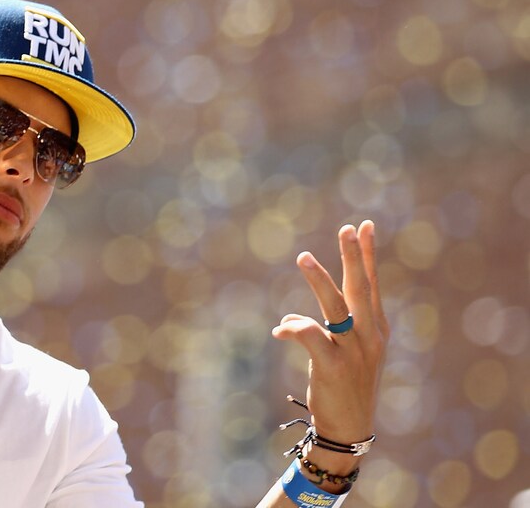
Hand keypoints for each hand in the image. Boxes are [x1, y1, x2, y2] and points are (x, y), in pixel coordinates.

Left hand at [272, 221, 389, 479]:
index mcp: (375, 330)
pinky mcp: (335, 367)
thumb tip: (288, 320)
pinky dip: (293, 329)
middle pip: (361, 289)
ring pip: (335, 308)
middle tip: (348, 227)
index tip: (365, 227)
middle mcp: (370, 337)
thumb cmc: (342, 389)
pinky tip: (279, 332)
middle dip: (354, 256)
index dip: (367, 256)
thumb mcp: (336, 355)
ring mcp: (355, 352)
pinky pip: (312, 336)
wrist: (348, 429)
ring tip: (303, 257)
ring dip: (318, 280)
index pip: (371, 285)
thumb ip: (317, 331)